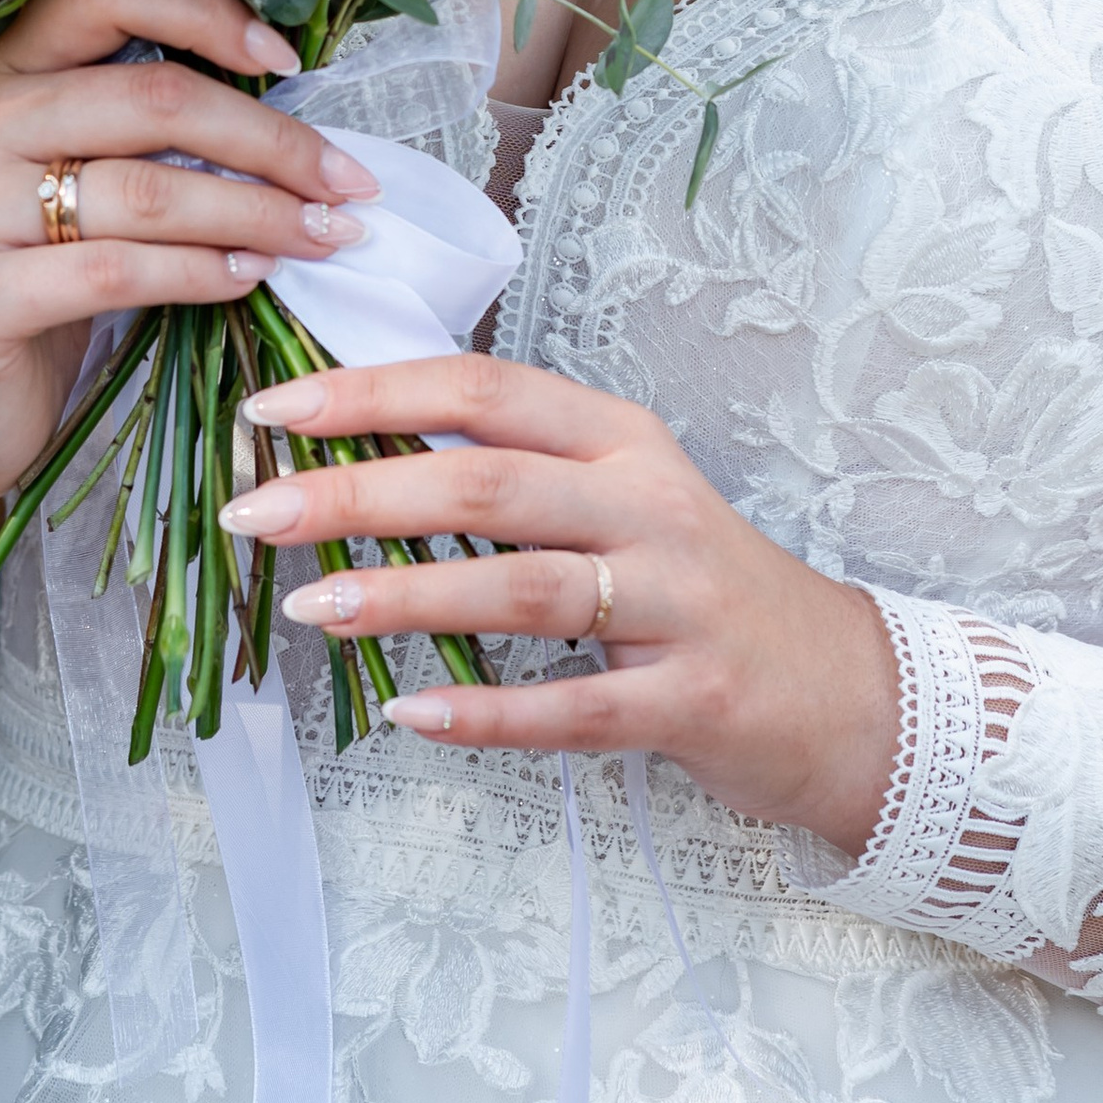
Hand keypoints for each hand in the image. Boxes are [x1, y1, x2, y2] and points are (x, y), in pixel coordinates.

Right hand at [0, 0, 380, 526]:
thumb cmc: (44, 268)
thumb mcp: (88, 176)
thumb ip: (156, 127)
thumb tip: (298, 98)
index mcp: (9, 69)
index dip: (205, 11)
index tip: (286, 57)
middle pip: (152, 96)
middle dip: (271, 139)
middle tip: (348, 182)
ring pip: (148, 189)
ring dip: (257, 212)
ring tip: (323, 234)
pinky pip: (120, 271)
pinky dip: (204, 272)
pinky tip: (252, 277)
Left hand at [226, 353, 901, 859]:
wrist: (843, 690)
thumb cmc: (702, 587)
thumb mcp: (624, 497)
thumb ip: (518, 469)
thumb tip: (362, 450)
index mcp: (622, 438)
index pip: (484, 387)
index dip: (376, 391)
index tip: (276, 410)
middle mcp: (651, 503)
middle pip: (489, 479)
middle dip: (362, 490)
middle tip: (259, 509)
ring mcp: (677, 602)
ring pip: (525, 586)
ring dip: (411, 592)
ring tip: (315, 607)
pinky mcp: (690, 700)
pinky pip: (575, 708)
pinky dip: (488, 714)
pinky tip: (410, 712)